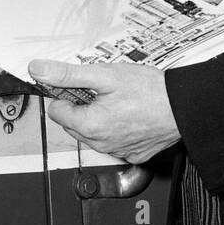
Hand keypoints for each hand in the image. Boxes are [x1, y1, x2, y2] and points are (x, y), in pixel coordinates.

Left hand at [28, 59, 179, 163]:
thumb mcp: (104, 74)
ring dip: (96, 118)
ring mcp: (118, 151)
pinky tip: (128, 114)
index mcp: (90, 125)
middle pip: (72, 124)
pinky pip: (113, 142)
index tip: (78, 85)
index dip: (65, 94)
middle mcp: (102, 144)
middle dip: (80, 106)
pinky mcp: (133, 155)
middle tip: (100, 90)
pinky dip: (115, 129)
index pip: (56, 111)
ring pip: (92, 134)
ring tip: (116, 100)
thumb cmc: (149, 91)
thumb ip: (67, 74)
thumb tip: (39, 70)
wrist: (184, 108)